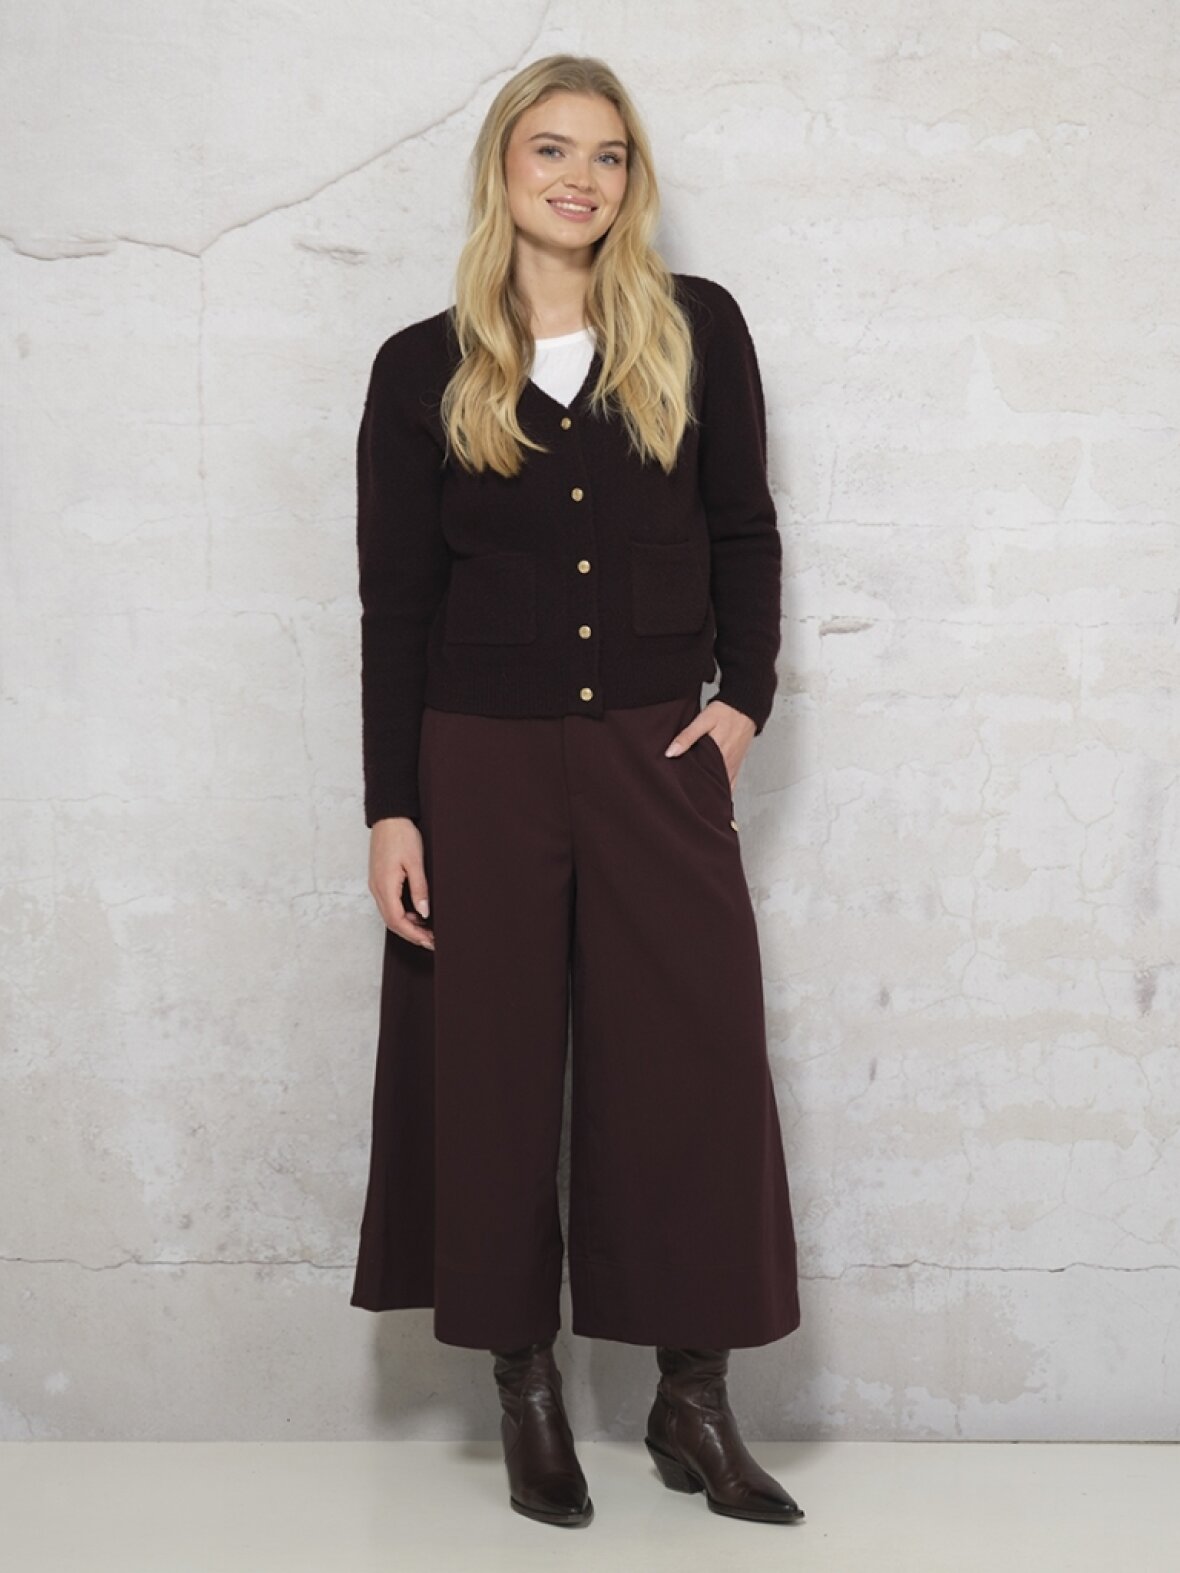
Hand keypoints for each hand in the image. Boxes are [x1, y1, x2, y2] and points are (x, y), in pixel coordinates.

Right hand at [368, 817, 434, 948]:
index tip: (429, 941)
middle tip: (431, 941)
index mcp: (385, 886)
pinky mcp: (379, 880)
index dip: (413, 934)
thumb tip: (424, 912)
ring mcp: (376, 885)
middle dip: (411, 934)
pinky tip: (416, 913)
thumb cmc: (401, 835)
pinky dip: (402, 914)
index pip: (397, 920)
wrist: (388, 817)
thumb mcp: (415, 862)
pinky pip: (389, 904)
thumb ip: (420, 888)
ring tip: (427, 929)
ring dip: (407, 925)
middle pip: (391, 921)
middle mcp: (377, 888)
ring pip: (389, 914)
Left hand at [663, 700, 754, 789]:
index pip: (700, 778)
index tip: (678, 793)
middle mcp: (727, 763)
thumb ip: (687, 737)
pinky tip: (713, 794)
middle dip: (697, 792)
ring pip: (720, 785)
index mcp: (717, 754)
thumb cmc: (724, 712)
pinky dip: (722, 790)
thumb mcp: (703, 720)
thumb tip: (670, 753)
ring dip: (709, 791)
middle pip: (710, 784)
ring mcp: (732, 765)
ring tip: (696, 800)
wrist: (745, 707)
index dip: (689, 787)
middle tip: (684, 798)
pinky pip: (730, 783)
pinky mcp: (736, 764)